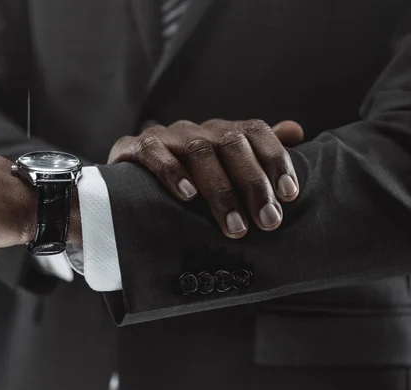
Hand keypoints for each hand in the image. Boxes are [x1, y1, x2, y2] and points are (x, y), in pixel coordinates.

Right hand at [108, 119, 303, 238]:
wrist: (127, 178)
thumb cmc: (185, 178)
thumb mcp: (222, 165)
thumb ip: (257, 151)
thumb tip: (296, 131)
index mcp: (221, 132)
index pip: (255, 131)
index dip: (275, 158)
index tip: (289, 194)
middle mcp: (196, 129)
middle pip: (231, 144)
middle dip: (253, 184)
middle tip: (268, 221)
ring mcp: (166, 137)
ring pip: (199, 152)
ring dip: (220, 190)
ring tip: (235, 226)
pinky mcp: (134, 148)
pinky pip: (154, 153)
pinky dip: (172, 172)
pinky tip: (187, 196)